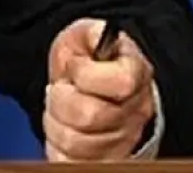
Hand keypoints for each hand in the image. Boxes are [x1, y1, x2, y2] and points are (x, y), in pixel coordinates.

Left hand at [43, 18, 154, 160]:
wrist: (91, 89)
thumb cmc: (88, 64)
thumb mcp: (86, 37)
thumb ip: (92, 33)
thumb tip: (99, 35)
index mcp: (136, 78)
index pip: (121, 82)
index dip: (87, 73)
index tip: (76, 67)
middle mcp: (135, 114)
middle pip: (89, 115)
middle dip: (63, 99)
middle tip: (63, 90)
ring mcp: (121, 143)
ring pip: (76, 143)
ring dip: (56, 123)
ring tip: (62, 109)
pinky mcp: (102, 162)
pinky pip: (69, 162)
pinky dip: (57, 148)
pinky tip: (62, 130)